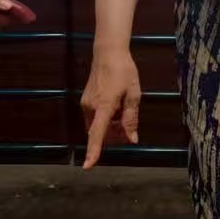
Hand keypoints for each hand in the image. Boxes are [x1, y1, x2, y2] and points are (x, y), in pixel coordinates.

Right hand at [80, 47, 141, 168]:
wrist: (108, 52)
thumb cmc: (124, 72)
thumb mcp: (134, 95)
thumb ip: (131, 119)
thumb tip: (132, 140)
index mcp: (104, 106)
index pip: (97, 134)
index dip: (93, 151)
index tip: (87, 166)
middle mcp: (90, 107)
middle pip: (99, 132)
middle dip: (112, 136)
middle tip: (128, 129)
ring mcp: (86, 104)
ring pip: (97, 125)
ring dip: (109, 127)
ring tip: (123, 114)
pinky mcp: (85, 100)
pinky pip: (95, 117)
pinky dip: (105, 120)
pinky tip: (115, 109)